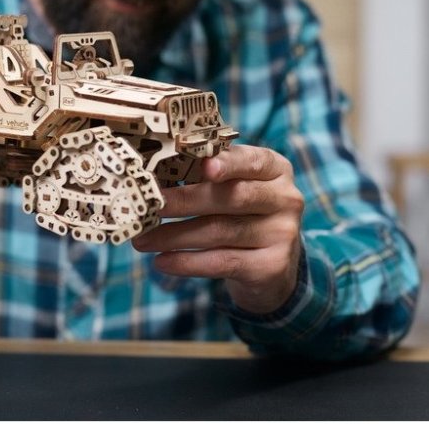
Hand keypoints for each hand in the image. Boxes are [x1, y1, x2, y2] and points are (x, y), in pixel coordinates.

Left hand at [132, 145, 303, 314]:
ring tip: (142, 240)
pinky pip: (223, 262)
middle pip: (230, 197)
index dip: (227, 163)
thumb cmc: (242, 215)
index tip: (202, 166)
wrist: (273, 267)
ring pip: (220, 231)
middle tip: (148, 206)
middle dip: (183, 201)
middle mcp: (285, 198)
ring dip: (174, 236)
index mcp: (274, 169)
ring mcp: (282, 234)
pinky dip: (188, 262)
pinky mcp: (272, 266)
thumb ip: (207, 175)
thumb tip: (154, 172)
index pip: (250, 160)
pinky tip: (163, 262)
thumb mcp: (235, 188)